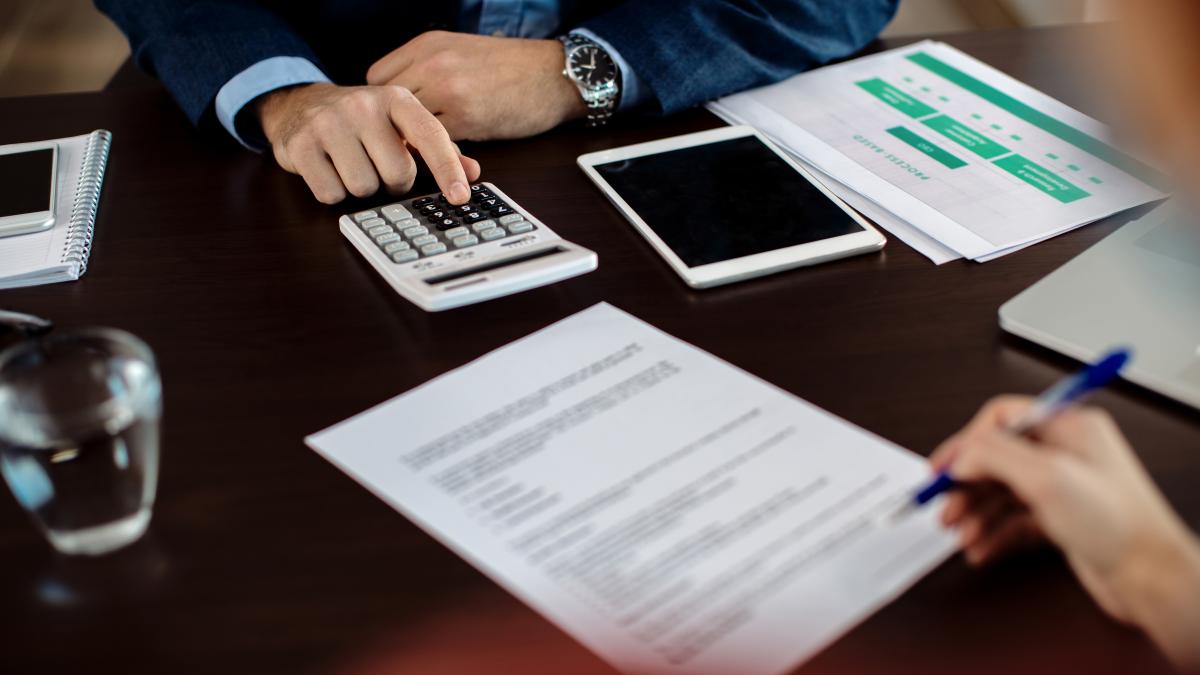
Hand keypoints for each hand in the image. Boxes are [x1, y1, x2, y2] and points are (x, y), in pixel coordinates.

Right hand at [255, 83, 480, 204]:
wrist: (300, 104)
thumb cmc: (362, 123)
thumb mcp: (401, 125)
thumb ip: (438, 149)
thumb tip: (472, 173)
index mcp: (396, 99)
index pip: (430, 136)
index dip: (447, 169)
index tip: (460, 196)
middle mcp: (363, 106)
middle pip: (397, 174)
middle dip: (392, 182)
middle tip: (378, 166)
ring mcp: (328, 123)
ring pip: (363, 188)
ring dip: (360, 188)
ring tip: (351, 164)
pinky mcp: (301, 145)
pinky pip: (331, 194)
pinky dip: (332, 192)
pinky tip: (328, 169)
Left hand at [366, 31, 586, 140]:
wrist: (553, 74)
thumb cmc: (512, 68)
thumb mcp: (460, 52)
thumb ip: (426, 70)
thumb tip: (400, 104)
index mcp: (427, 45)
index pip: (377, 78)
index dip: (384, 103)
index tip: (395, 118)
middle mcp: (432, 63)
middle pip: (386, 105)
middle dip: (393, 126)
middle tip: (405, 142)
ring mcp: (447, 89)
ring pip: (407, 127)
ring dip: (414, 143)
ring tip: (428, 151)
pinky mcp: (466, 118)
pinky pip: (435, 143)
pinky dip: (440, 152)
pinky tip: (453, 154)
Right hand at [931, 396, 1199, 666]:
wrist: (1152, 580)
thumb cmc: (1120, 526)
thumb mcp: (1047, 477)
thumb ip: (994, 455)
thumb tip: (961, 455)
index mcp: (1068, 427)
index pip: (1000, 419)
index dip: (966, 443)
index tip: (942, 469)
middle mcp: (1065, 454)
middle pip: (996, 459)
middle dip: (966, 485)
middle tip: (944, 507)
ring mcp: (1064, 489)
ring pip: (1002, 493)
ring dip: (975, 513)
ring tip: (961, 533)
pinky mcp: (1062, 522)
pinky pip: (1014, 521)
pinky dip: (993, 533)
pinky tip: (981, 548)